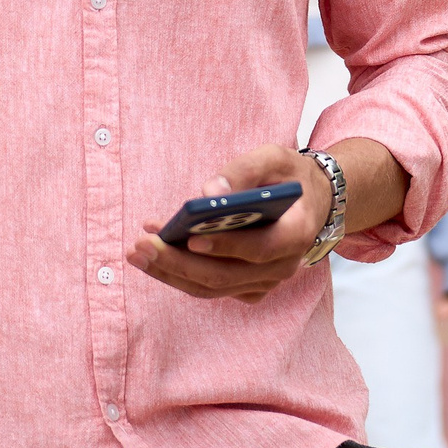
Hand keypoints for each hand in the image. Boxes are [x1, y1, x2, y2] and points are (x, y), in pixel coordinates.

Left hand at [128, 144, 330, 302]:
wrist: (311, 201)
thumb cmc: (288, 176)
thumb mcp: (274, 158)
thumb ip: (244, 171)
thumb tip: (206, 193)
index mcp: (297, 233)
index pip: (259, 249)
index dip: (225, 246)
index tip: (191, 238)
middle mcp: (283, 266)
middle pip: (225, 276)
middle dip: (179, 263)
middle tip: (141, 245)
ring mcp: (265, 282)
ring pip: (212, 288)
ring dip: (170, 272)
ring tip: (136, 252)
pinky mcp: (248, 288)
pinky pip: (210, 288)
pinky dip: (179, 273)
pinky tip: (154, 253)